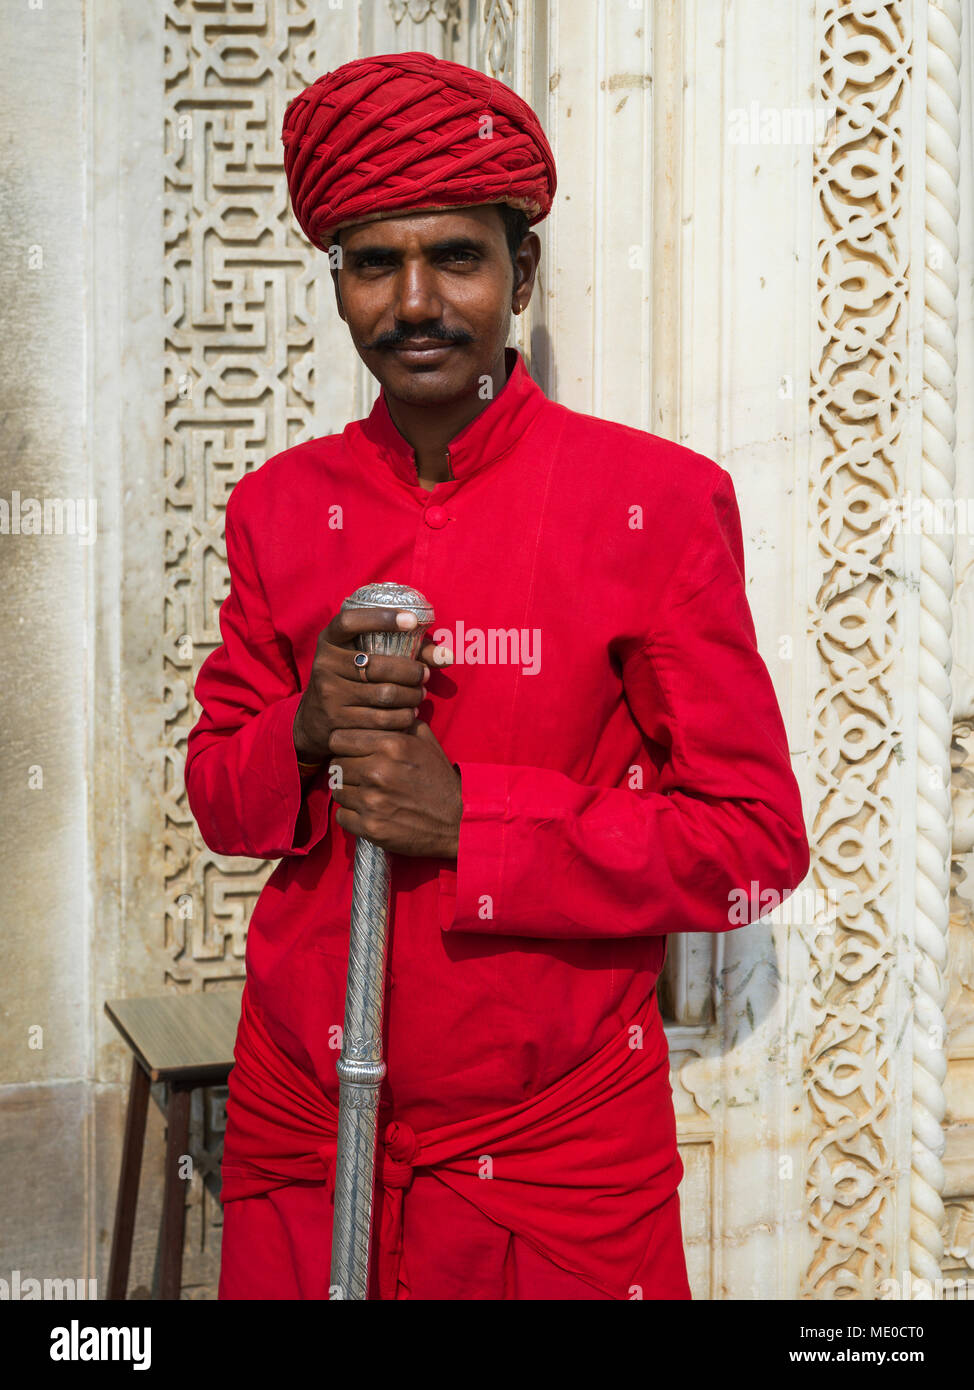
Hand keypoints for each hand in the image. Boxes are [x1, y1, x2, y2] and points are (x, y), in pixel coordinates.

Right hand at [292, 607, 449, 763]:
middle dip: (411, 671)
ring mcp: (328, 693)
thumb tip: (448, 656)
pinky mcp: (335, 720)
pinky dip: (402, 717)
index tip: (412, 621)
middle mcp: (324, 663)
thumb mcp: (365, 656)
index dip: (381, 618)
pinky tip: (410, 713)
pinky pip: (379, 720)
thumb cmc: (352, 678)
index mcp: (330, 640)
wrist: (314, 718)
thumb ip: (407, 650)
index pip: (350, 621)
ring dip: (411, 696)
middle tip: (425, 676)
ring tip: (420, 695)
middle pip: (378, 665)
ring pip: (383, 695)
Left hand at [328, 720, 461, 859]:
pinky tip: (369, 812)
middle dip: (347, 769)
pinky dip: (352, 816)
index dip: (345, 745)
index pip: (338, 739)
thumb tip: (378, 712)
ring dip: (349, 792)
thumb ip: (399, 723)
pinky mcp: (371, 827)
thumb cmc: (440, 779)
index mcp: (390, 745)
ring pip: (337, 791)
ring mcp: (372, 801)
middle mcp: (378, 771)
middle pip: (335, 765)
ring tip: (368, 794)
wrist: (457, 821)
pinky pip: (341, 816)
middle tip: (363, 776)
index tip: (354, 752)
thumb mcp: (425, 742)